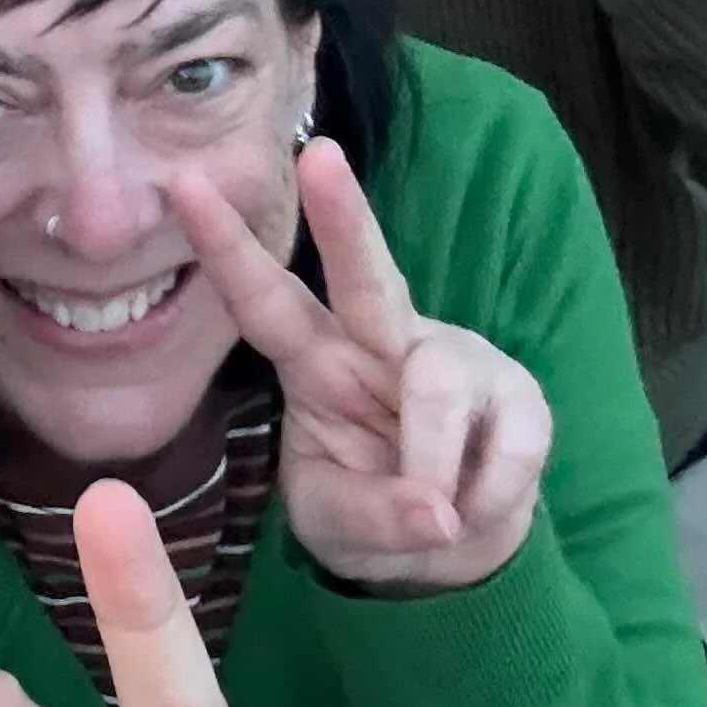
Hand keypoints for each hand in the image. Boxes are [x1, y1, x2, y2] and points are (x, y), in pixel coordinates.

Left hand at [175, 141, 550, 590]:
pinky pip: (509, 443)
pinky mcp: (520, 396)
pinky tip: (474, 512)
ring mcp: (458, 362)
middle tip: (320, 155)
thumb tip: (436, 512)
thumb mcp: (339, 527)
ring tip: (437, 520)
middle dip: (343, 216)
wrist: (455, 550)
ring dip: (431, 464)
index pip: (264, 302)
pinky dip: (487, 499)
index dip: (228, 249)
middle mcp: (384, 345)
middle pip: (365, 276)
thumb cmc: (375, 518)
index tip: (187, 185)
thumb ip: (373, 517)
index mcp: (316, 363)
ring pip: (439, 381)